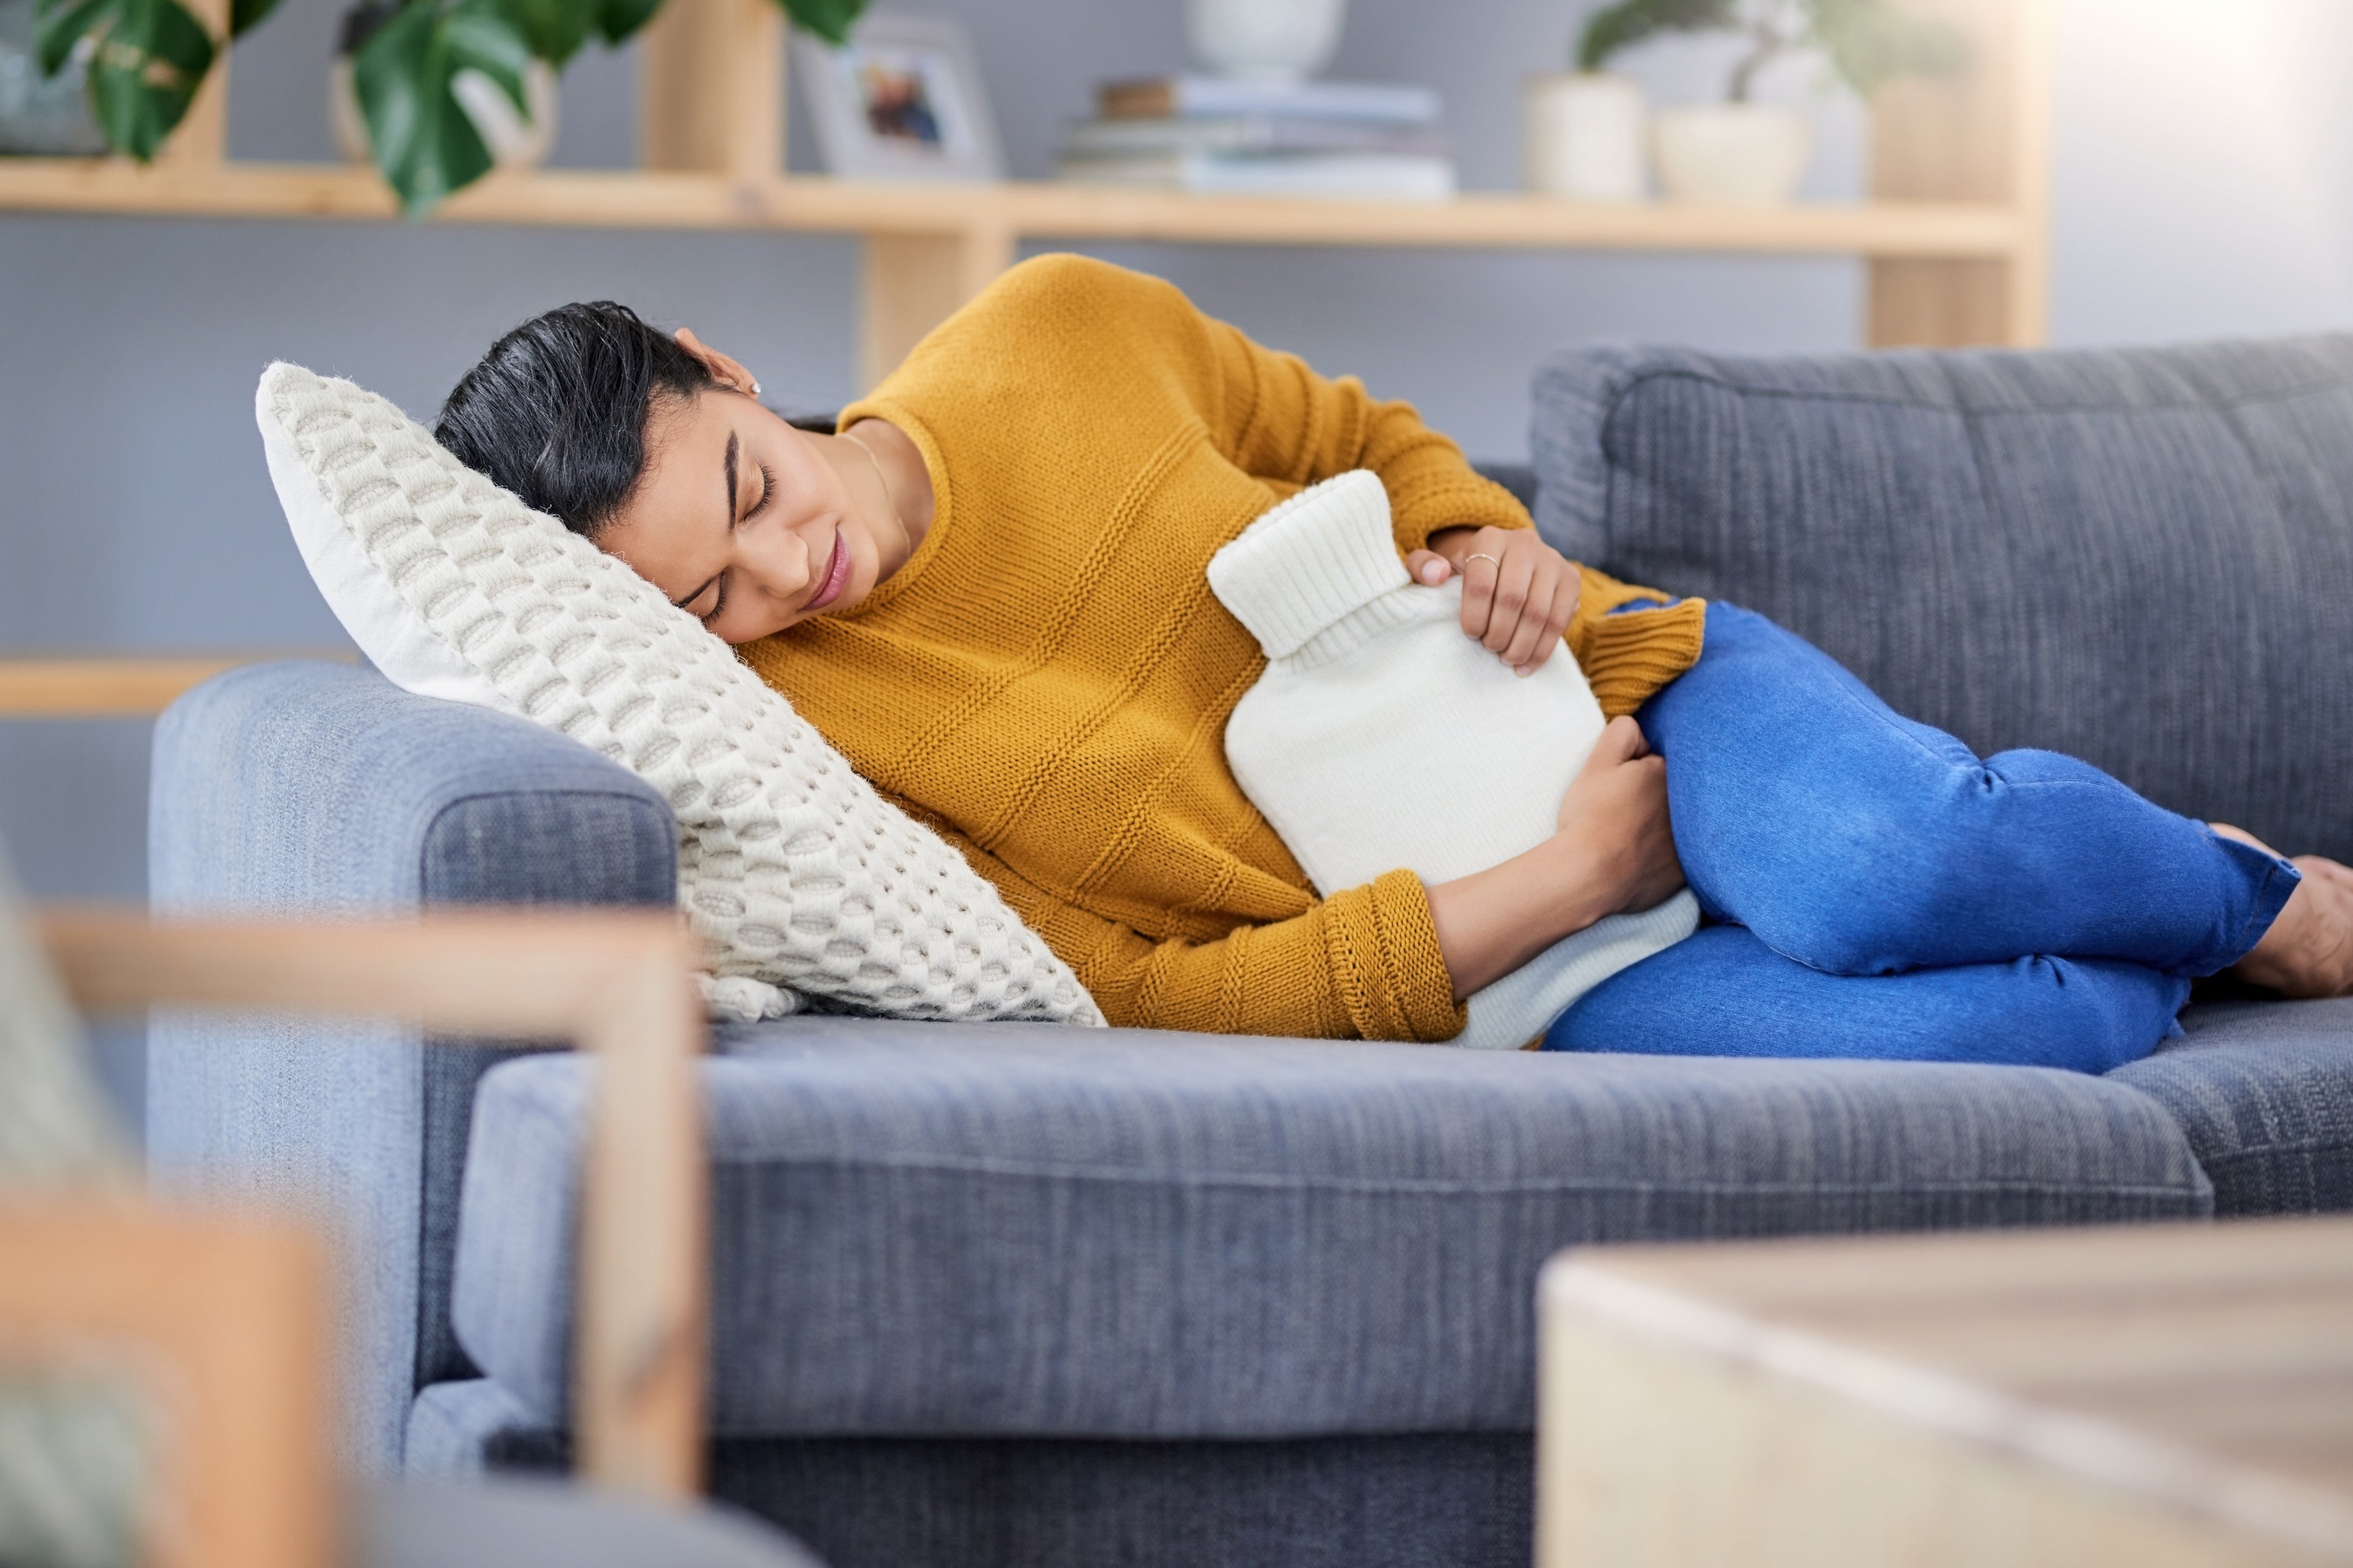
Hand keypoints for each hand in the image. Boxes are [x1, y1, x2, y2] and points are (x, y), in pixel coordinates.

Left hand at [1405, 526, 1579, 676]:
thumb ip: (1422, 567)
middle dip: (1499, 633)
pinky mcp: (1571, 579)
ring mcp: (1552, 560)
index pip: (1482, 582)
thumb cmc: (1465, 572)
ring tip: (1506, 659)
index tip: (1470, 634)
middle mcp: (1524, 543)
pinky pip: (1560, 621)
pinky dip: (1542, 649)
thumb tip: (1436, 575)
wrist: (1504, 562)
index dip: (1475, 616)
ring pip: (1540, 612)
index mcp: (1489, 538)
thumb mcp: (1437, 565)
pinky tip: (1526, 665)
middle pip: (1513, 598)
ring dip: (1521, 645)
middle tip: (1490, 649)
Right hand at [1424, 714, 1683, 1000]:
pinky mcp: (1682, 875)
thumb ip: (1623, 733)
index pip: (1657, 763)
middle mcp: (1688, 808)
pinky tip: (1635, 860)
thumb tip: (1641, 733)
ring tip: (1626, 837)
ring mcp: (1687, 844)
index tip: (1617, 787)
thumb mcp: (1598, 762)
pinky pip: (1673, 860)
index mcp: (1669, 775)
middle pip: (1668, 794)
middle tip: (1620, 813)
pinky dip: (1659, 858)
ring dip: (1657, 826)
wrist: (1587, 875)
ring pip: (1672, 826)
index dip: (1634, 770)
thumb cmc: (1590, 817)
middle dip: (1651, 797)